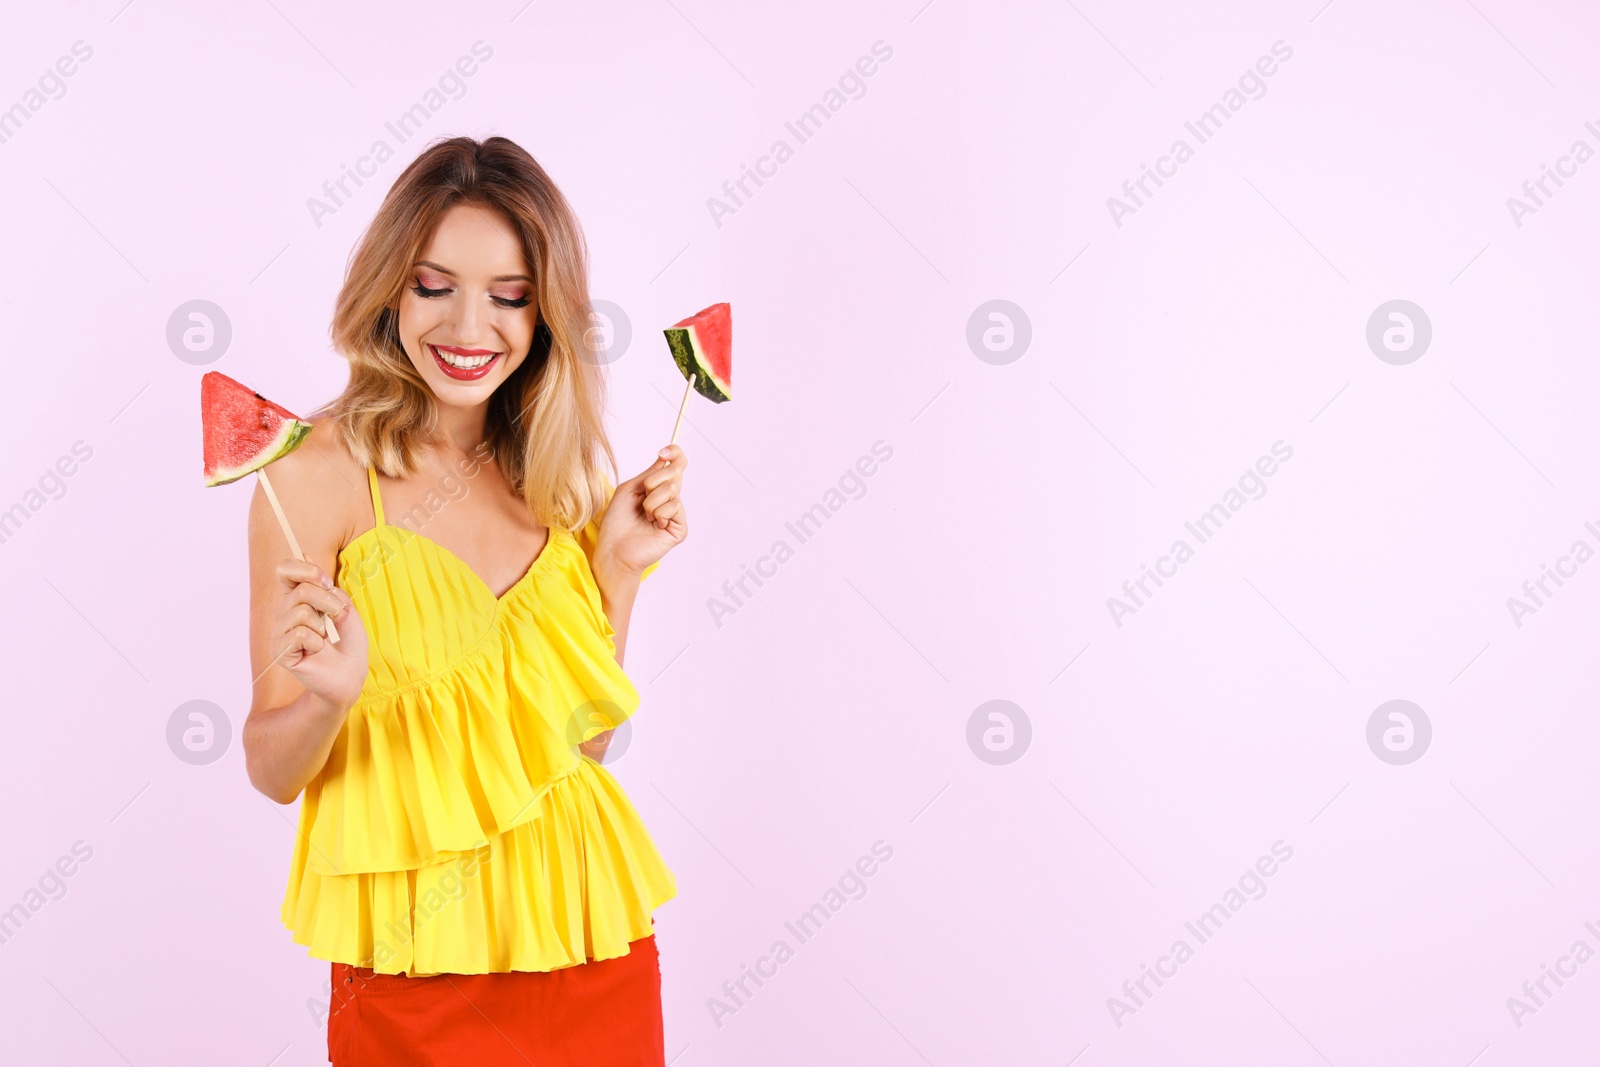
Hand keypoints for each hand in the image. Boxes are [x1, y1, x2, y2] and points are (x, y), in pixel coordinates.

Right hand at [272, 559, 368, 713]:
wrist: (351, 674)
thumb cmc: (349, 642)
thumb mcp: (344, 607)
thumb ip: (326, 586)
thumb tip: (306, 556)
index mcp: (297, 599)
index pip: (285, 570)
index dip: (305, 569)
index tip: (325, 581)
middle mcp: (284, 614)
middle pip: (301, 590)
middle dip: (328, 602)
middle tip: (336, 617)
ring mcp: (280, 633)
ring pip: (301, 612)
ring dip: (323, 625)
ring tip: (326, 638)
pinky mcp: (281, 652)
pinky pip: (299, 634)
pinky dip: (317, 642)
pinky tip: (317, 651)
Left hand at [594, 444, 688, 577]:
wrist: (614, 549)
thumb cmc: (617, 523)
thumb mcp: (629, 490)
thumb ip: (649, 474)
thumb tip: (665, 458)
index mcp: (659, 489)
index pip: (676, 466)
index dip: (675, 454)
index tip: (662, 452)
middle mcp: (670, 500)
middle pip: (674, 474)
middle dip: (653, 482)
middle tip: (642, 497)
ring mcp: (676, 515)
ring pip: (672, 491)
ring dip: (651, 502)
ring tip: (645, 516)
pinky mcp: (680, 529)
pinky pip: (674, 508)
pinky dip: (659, 514)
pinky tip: (653, 525)